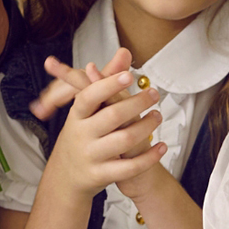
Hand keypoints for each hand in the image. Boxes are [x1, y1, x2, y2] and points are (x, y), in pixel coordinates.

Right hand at [39, 52, 166, 206]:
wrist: (66, 176)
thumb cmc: (82, 134)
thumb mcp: (88, 109)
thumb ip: (108, 80)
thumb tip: (124, 52)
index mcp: (77, 115)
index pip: (90, 96)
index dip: (108, 84)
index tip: (129, 76)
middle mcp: (80, 134)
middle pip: (112, 116)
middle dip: (136, 104)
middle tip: (154, 94)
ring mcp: (90, 156)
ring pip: (123, 141)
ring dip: (146, 127)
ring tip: (158, 116)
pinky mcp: (100, 175)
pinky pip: (129, 168)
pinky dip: (149, 157)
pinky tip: (162, 147)